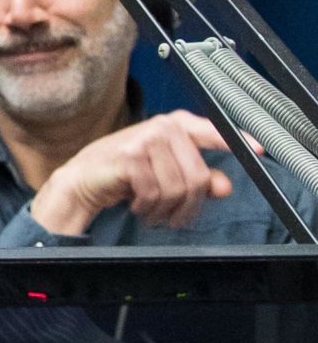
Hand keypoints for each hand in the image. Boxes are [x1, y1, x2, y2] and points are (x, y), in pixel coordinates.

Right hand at [28, 111, 236, 236]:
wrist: (82, 180)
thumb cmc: (125, 175)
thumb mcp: (167, 175)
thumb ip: (198, 179)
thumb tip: (224, 186)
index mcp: (177, 125)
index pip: (214, 132)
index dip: (237, 141)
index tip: (259, 150)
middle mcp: (164, 127)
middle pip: (197, 175)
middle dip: (187, 205)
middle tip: (174, 217)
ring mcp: (146, 139)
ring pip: (177, 187)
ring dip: (165, 209)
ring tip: (152, 211)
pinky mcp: (129, 156)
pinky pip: (155, 192)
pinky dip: (148, 207)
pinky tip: (139, 206)